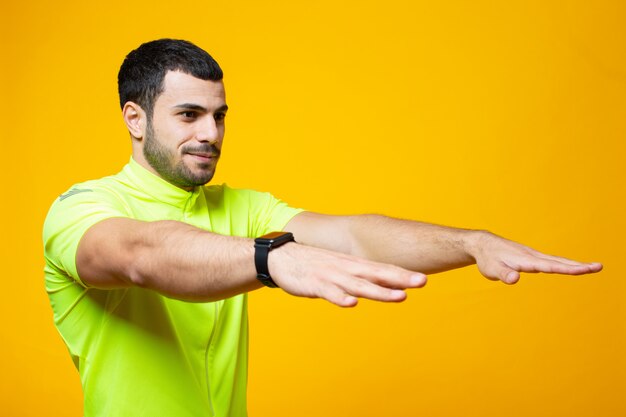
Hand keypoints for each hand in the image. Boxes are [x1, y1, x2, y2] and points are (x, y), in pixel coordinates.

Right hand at [268, 242, 426, 306]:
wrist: (281, 258)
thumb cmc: (315, 265)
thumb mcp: (340, 269)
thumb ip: (360, 277)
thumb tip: (383, 286)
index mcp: (353, 265)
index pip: (382, 268)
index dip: (402, 274)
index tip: (423, 279)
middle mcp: (346, 268)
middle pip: (376, 274)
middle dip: (400, 278)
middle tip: (422, 281)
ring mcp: (331, 276)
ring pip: (358, 284)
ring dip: (379, 291)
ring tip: (399, 296)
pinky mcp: (315, 284)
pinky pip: (329, 292)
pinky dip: (340, 297)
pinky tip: (351, 303)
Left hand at [468, 231, 602, 283]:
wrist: (482, 244)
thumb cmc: (487, 258)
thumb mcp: (492, 270)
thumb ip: (504, 275)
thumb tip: (515, 279)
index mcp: (527, 260)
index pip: (551, 266)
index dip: (569, 269)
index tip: (586, 269)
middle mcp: (533, 256)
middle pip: (559, 262)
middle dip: (579, 265)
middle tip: (599, 267)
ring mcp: (533, 256)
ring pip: (557, 260)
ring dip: (574, 264)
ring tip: (591, 267)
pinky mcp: (530, 257)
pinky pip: (551, 261)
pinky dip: (564, 264)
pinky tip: (571, 267)